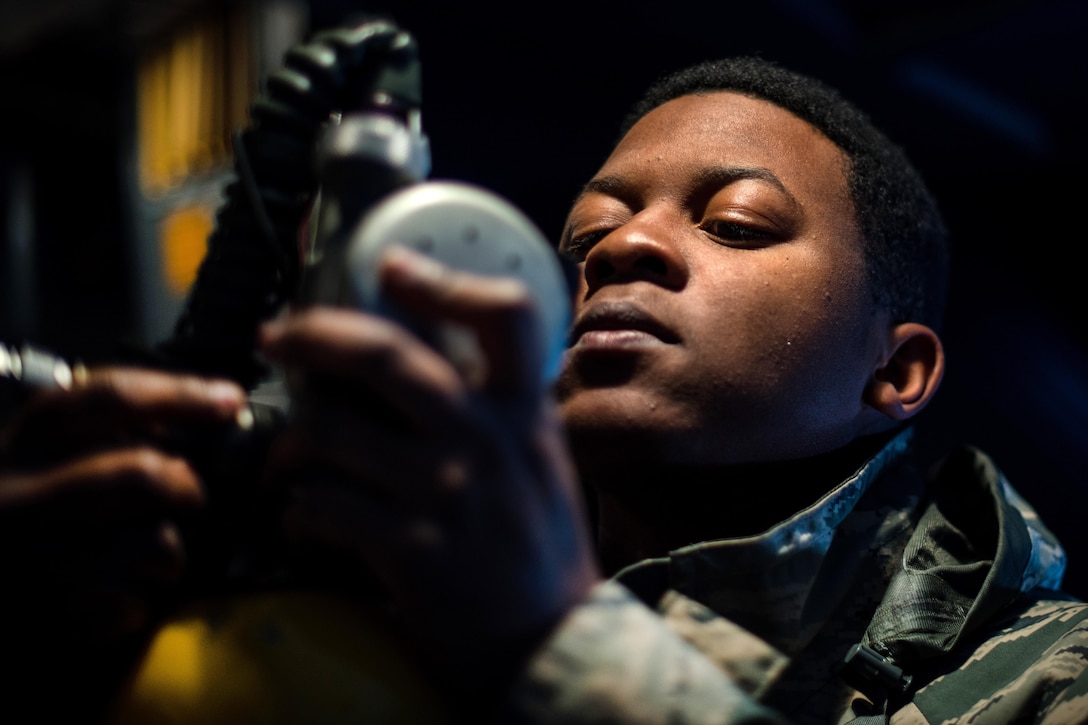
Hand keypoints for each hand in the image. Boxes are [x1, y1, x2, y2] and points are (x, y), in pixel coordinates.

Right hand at [0, 367, 245, 643]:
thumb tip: (201, 418)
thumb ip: (102, 436)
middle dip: (188, 489)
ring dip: (173, 556)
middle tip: (192, 502)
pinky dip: (140, 604)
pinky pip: (133, 603)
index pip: (108, 398)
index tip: (230, 400)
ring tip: (153, 562)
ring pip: (154, 543)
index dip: (180, 393)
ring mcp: (28, 555)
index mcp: (21, 441)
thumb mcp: (41, 461)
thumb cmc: (25, 521)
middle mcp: (16, 492)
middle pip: (143, 473)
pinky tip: (116, 599)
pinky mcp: (43, 612)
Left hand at [259, 247, 600, 704]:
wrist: (551, 641)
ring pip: (330, 431)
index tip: (390, 267)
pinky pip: (321, 504)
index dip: (439, 280)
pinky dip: (298, 509)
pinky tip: (303, 519)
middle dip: (312, 334)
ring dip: (289, 444)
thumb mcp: (537, 457)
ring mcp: (447, 493)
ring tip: (284, 460)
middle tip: (277, 337)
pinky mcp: (410, 550)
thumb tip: (421, 349)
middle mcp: (487, 438)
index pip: (503, 314)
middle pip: (383, 354)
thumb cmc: (538, 544)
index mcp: (522, 409)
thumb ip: (493, 406)